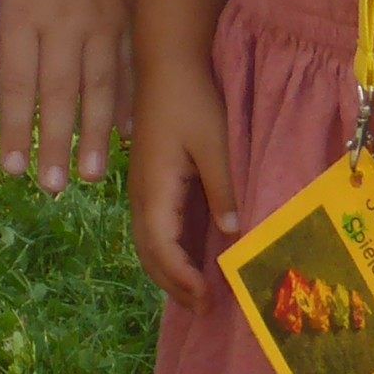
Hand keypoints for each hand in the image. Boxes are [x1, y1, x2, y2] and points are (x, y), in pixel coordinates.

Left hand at [0, 0, 134, 194]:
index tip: (11, 168)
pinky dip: (129, 99)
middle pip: (59, 95)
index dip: (15, 128)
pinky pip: (130, 64)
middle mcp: (63, 23)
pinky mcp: (128, 11)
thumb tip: (5, 81)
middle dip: (54, 145)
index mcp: (21, 13)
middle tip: (51, 188)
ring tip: (92, 177)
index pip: (17, 83)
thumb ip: (4, 29)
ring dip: (95, 136)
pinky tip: (128, 130)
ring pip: (99, 87)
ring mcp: (101, 20)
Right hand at [125, 54, 236, 304]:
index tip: (207, 298)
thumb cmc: (192, 100)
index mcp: (154, 188)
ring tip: (196, 295)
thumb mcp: (215, 144)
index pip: (162, 247)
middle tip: (205, 310)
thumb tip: (232, 234)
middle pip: (149, 253)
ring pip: (148, 243)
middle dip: (174, 285)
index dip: (182, 278)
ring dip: (169, 272)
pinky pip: (154, 228)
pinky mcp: (151, 181)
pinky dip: (168, 253)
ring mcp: (143, 188)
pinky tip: (189, 261)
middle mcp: (141, 194)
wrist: (167, 63)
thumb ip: (223, 190)